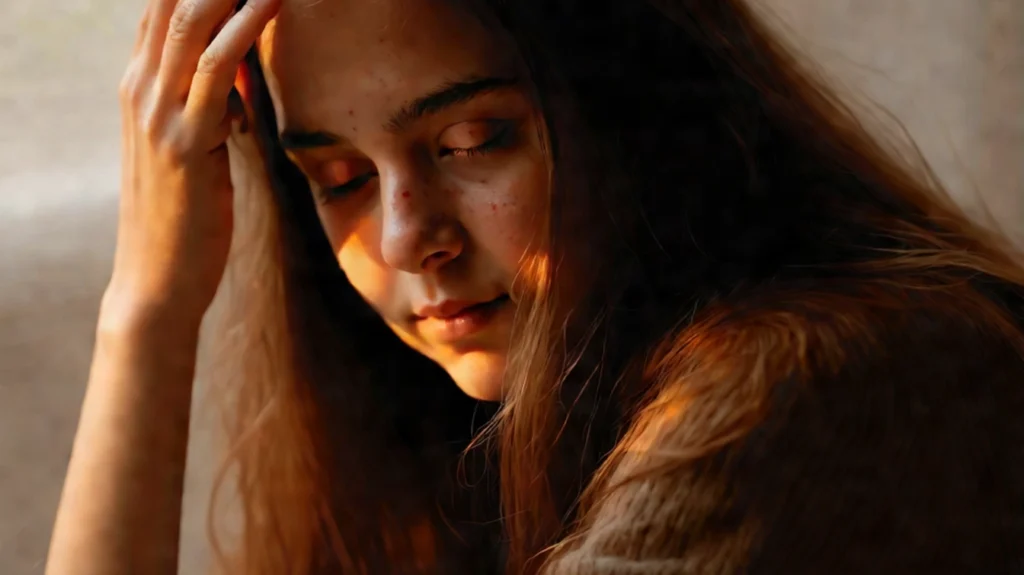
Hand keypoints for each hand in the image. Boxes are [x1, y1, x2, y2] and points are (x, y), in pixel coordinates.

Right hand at [104, 0, 278, 333]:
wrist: (157, 282)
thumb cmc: (184, 219)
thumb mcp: (197, 151)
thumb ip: (212, 108)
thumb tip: (241, 82)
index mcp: (140, 87)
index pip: (166, 9)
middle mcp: (139, 88)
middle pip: (174, 1)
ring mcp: (157, 112)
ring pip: (192, 20)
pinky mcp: (184, 140)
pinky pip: (216, 67)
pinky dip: (244, 27)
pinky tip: (270, 1)